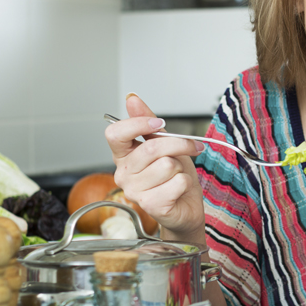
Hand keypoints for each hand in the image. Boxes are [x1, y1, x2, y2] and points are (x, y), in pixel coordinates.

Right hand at [105, 94, 206, 244]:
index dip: (138, 124)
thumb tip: (132, 98)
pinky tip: (178, 190)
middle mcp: (123, 174)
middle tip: (191, 148)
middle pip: (151, 148)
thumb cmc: (174, 176)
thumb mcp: (164, 143)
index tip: (158, 123)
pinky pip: (177, 182)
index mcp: (123, 156)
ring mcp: (134, 191)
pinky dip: (186, 183)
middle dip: (179, 145)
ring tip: (177, 176)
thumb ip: (148, 121)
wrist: (186, 206)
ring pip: (167, 165)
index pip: (115, 133)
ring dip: (181, 168)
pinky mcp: (150, 206)